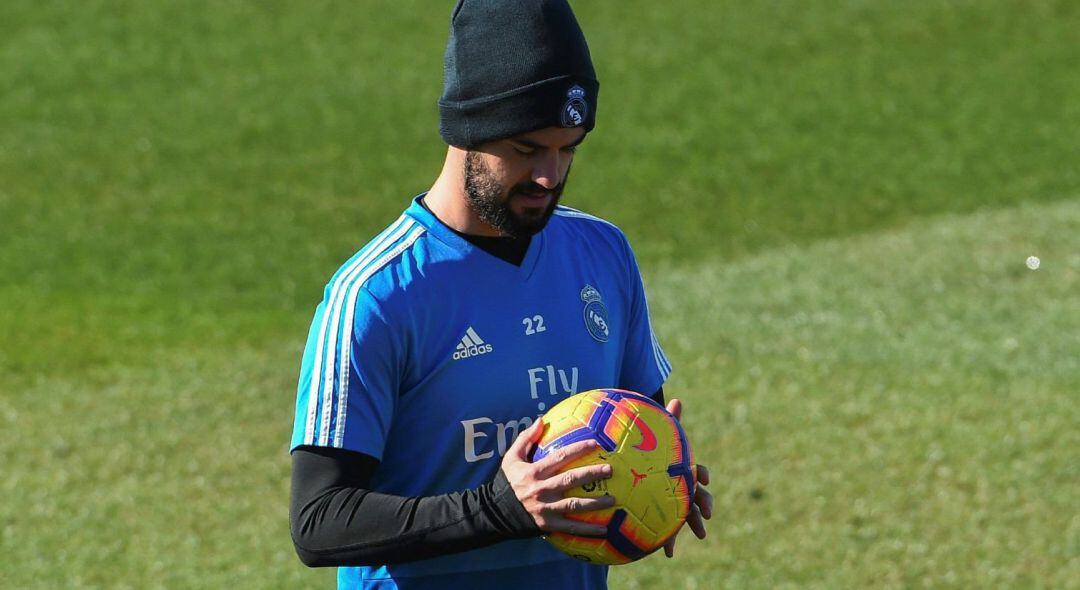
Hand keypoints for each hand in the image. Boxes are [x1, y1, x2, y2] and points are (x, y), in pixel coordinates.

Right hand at [500, 419, 616, 536]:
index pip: (560, 457)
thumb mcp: (512, 458)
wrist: (496, 512)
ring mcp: (546, 509)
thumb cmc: (508, 482)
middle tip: (610, 469)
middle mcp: (542, 489)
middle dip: (592, 473)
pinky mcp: (548, 525)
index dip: (578, 449)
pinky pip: (571, 527)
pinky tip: (604, 529)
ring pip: (575, 505)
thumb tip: (540, 420)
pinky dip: (588, 530)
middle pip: (571, 479)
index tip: (595, 444)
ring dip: (595, 503)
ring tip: (613, 500)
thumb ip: (526, 438)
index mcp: (535, 472)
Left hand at [662, 398, 712, 557]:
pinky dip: (670, 542)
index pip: (697, 471)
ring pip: (690, 515)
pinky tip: (668, 553)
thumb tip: (676, 399)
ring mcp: (677, 505)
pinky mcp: (666, 519)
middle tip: (709, 513)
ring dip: (695, 525)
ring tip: (700, 534)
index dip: (703, 475)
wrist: (641, 473)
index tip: (704, 478)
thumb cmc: (651, 456)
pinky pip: (669, 531)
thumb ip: (668, 422)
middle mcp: (684, 488)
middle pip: (699, 496)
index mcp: (683, 470)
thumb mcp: (658, 439)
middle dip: (706, 505)